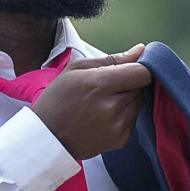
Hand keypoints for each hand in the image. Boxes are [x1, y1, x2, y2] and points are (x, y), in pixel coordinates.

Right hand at [33, 46, 150, 161]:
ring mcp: (117, 126)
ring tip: (105, 101)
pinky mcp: (120, 140)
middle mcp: (111, 107)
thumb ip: (111, 59)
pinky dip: (124, 115)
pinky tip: (105, 116)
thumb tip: (139, 50)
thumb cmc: (57, 99)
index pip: (142, 73)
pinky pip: (134, 120)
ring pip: (139, 103)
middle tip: (109, 86)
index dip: (140, 67)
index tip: (131, 68)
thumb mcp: (75, 69)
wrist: (47, 137)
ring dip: (128, 99)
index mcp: (99, 84)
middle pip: (141, 87)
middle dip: (130, 83)